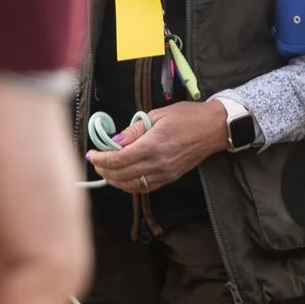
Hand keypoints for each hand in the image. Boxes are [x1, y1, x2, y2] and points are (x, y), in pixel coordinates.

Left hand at [86, 99, 229, 193]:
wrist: (214, 128)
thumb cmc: (187, 117)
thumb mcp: (157, 115)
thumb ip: (134, 130)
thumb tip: (114, 140)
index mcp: (153, 146)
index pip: (119, 159)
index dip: (101, 159)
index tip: (91, 154)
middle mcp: (158, 164)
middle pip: (122, 175)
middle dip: (104, 169)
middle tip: (95, 161)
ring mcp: (165, 174)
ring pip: (131, 185)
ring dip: (115, 180)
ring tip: (106, 169)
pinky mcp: (170, 178)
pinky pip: (145, 187)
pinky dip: (130, 185)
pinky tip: (123, 176)